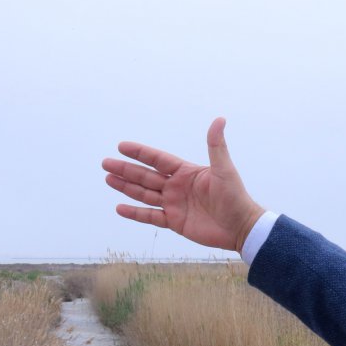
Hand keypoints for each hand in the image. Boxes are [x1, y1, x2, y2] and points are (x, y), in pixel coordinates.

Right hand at [104, 117, 265, 252]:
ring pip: (144, 194)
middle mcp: (176, 186)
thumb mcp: (224, 169)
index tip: (122, 146)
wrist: (240, 227)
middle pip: (146, 176)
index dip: (140, 153)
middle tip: (105, 163)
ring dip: (126, 187)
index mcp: (186, 172)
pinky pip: (150, 217)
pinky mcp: (174, 222)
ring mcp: (174, 204)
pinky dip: (135, 213)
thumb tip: (219, 119)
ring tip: (108, 179)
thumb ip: (216, 145)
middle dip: (126, 169)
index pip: (158, 160)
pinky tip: (120, 208)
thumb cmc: (235, 196)